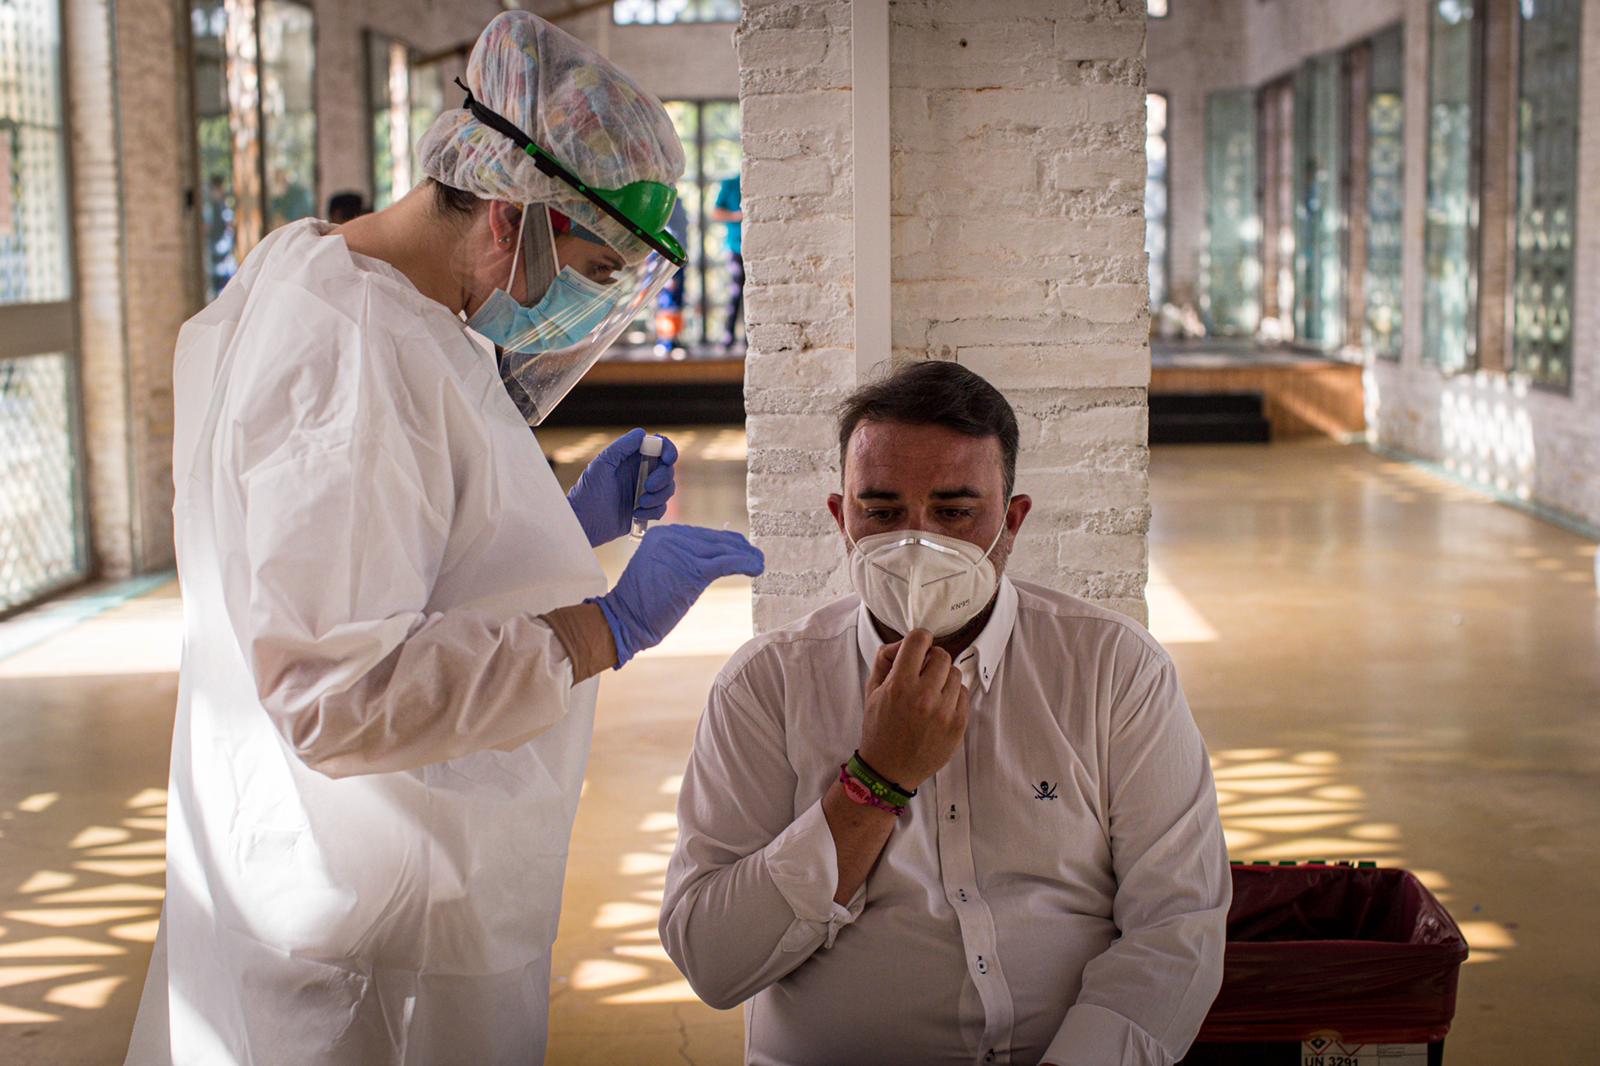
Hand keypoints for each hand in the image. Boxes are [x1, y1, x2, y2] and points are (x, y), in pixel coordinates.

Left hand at [566, 429, 678, 547]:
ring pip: (668, 489)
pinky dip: (653, 511)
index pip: (659, 448)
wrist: (585, 522)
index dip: (668, 450)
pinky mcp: (646, 510)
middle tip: (648, 486)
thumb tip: (643, 433)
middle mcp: (641, 473)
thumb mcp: (602, 464)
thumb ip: (622, 447)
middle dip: (663, 478)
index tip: (667, 459)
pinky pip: (662, 508)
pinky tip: (636, 514)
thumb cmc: (588, 491)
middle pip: (668, 469)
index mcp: (632, 458)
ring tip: (640, 503)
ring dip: (658, 496)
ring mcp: (645, 491)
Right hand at [592, 526, 763, 665]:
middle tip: (755, 556)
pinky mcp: (692, 570)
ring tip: (759, 563)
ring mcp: (681, 552)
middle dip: (738, 548)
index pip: (701, 534)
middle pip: (715, 539)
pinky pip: (726, 562)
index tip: (740, 550)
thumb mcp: (657, 570)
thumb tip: (710, 560)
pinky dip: (745, 563)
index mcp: (662, 534)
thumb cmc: (641, 604)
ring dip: (747, 555)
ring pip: (724, 550)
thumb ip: (678, 559)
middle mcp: (671, 537)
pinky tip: (756, 568)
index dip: (724, 543)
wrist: (624, 619)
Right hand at [857, 630, 969, 791]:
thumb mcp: (872, 691)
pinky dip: (953, 696)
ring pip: (956, 674)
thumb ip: (885, 660)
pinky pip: (964, 694)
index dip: (918, 639)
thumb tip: (903, 644)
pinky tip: (939, 706)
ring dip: (943, 678)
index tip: (918, 646)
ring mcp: (944, 713)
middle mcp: (924, 697)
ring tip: (931, 692)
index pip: (919, 640)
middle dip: (932, 659)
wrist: (888, 770)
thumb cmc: (879, 730)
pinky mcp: (958, 726)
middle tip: (923, 672)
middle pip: (942, 655)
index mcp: (900, 685)